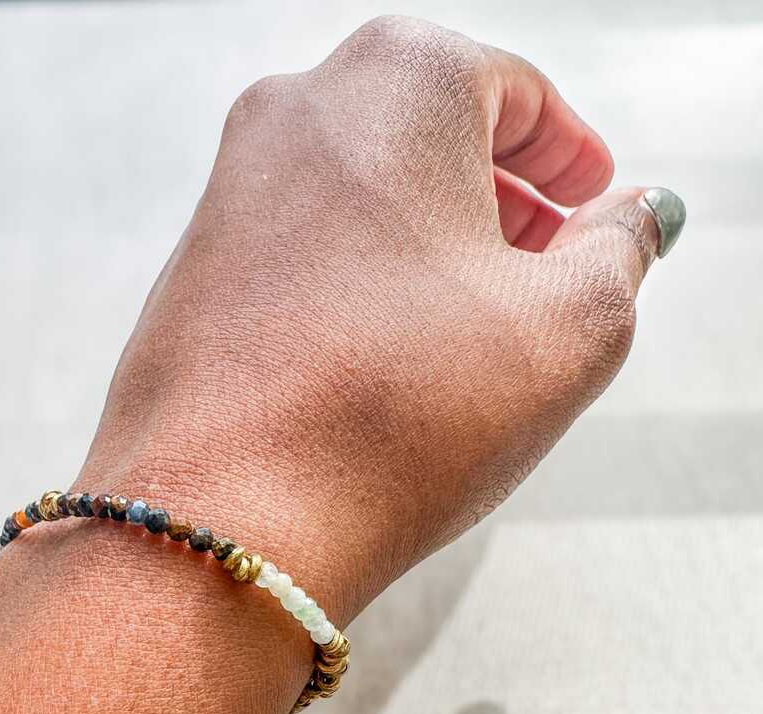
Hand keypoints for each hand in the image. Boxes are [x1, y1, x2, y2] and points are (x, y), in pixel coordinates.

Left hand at [76, 15, 682, 622]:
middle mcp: (295, 114)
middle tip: (549, 266)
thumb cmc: (393, 417)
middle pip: (431, 138)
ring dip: (429, 250)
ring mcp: (229, 195)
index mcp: (397, 82)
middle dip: (502, 200)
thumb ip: (622, 250)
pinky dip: (361, 289)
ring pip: (363, 200)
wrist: (226, 521)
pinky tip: (390, 364)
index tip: (592, 194)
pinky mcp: (194, 276)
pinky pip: (305, 259)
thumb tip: (629, 220)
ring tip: (475, 331)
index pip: (514, 92)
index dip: (568, 152)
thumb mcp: (572, 327)